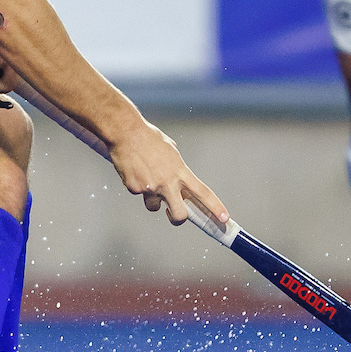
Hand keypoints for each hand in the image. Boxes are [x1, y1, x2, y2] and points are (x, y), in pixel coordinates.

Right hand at [109, 123, 227, 226]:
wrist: (126, 133)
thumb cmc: (148, 137)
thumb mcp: (170, 150)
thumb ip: (176, 167)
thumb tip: (177, 177)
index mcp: (180, 171)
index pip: (202, 193)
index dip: (215, 207)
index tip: (224, 218)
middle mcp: (168, 182)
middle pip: (180, 215)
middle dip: (177, 219)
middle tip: (173, 214)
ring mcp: (151, 187)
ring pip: (154, 206)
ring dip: (152, 199)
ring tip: (146, 180)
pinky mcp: (134, 188)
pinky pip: (138, 193)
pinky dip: (136, 186)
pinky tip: (133, 171)